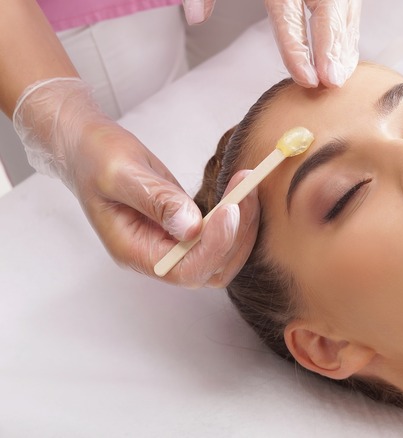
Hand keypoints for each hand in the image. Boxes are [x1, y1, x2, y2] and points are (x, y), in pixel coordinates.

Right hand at [13, 78, 259, 287]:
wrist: (89, 148)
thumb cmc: (96, 158)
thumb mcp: (121, 174)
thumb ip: (156, 200)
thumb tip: (191, 227)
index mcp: (135, 252)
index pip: (185, 269)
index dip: (214, 246)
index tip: (231, 209)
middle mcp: (157, 255)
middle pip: (211, 269)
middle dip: (237, 236)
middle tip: (246, 193)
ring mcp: (174, 243)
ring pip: (223, 255)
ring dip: (243, 226)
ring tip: (248, 186)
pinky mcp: (188, 227)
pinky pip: (222, 235)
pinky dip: (239, 216)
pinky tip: (243, 188)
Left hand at [181, 0, 360, 87]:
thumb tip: (194, 17)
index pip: (290, 18)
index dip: (298, 50)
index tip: (306, 78)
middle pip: (328, 14)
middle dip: (331, 50)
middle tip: (332, 81)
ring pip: (344, 12)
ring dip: (343, 46)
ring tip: (339, 77)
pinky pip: (351, 8)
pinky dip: (349, 33)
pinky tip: (345, 57)